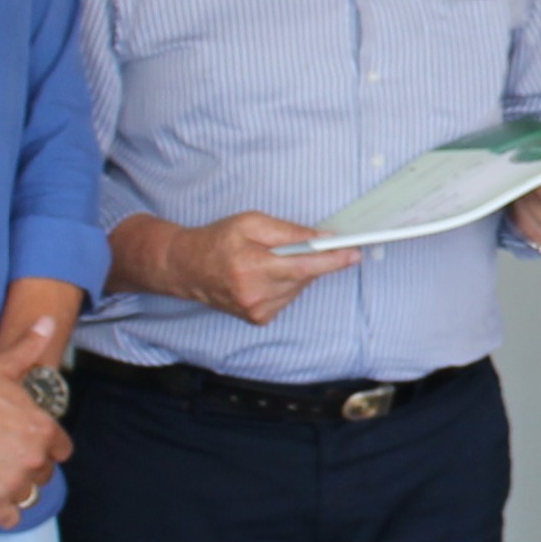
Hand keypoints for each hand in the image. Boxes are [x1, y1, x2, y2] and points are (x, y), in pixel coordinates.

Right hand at [0, 318, 69, 541]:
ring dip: (15, 492)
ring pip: (27, 496)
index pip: (61, 451)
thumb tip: (48, 321)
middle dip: (29, 471)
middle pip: (43, 475)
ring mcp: (14, 482)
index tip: (31, 448)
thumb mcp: (5, 367)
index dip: (46, 450)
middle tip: (7, 465)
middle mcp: (35, 458)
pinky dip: (0, 513)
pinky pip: (8, 517)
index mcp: (44, 430)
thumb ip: (30, 348)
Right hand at [164, 211, 357, 326]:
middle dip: (311, 259)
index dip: (332, 260)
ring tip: (269, 260)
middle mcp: (256, 294)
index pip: (303, 265)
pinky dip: (284, 284)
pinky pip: (287, 298)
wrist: (186, 268)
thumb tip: (322, 239)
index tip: (354, 253)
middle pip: (304, 276)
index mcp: (252, 267)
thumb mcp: (250, 222)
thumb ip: (289, 231)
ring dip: (295, 272)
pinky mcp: (258, 319)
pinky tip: (264, 275)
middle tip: (302, 244)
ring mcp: (257, 310)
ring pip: (298, 287)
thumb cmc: (218, 240)